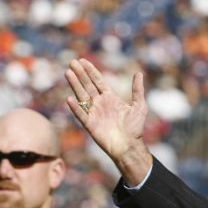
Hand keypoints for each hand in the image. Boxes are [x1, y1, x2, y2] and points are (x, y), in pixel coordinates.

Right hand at [64, 59, 151, 183]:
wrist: (129, 146)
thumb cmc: (135, 128)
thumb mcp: (139, 106)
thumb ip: (137, 90)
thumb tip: (139, 73)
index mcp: (110, 98)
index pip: (97, 81)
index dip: (90, 71)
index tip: (82, 60)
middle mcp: (100, 103)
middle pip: (87, 85)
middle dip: (80, 74)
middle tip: (72, 62)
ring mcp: (94, 113)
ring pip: (82, 96)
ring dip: (75, 85)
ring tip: (68, 73)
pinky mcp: (90, 124)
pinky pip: (81, 114)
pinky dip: (75, 107)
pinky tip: (69, 98)